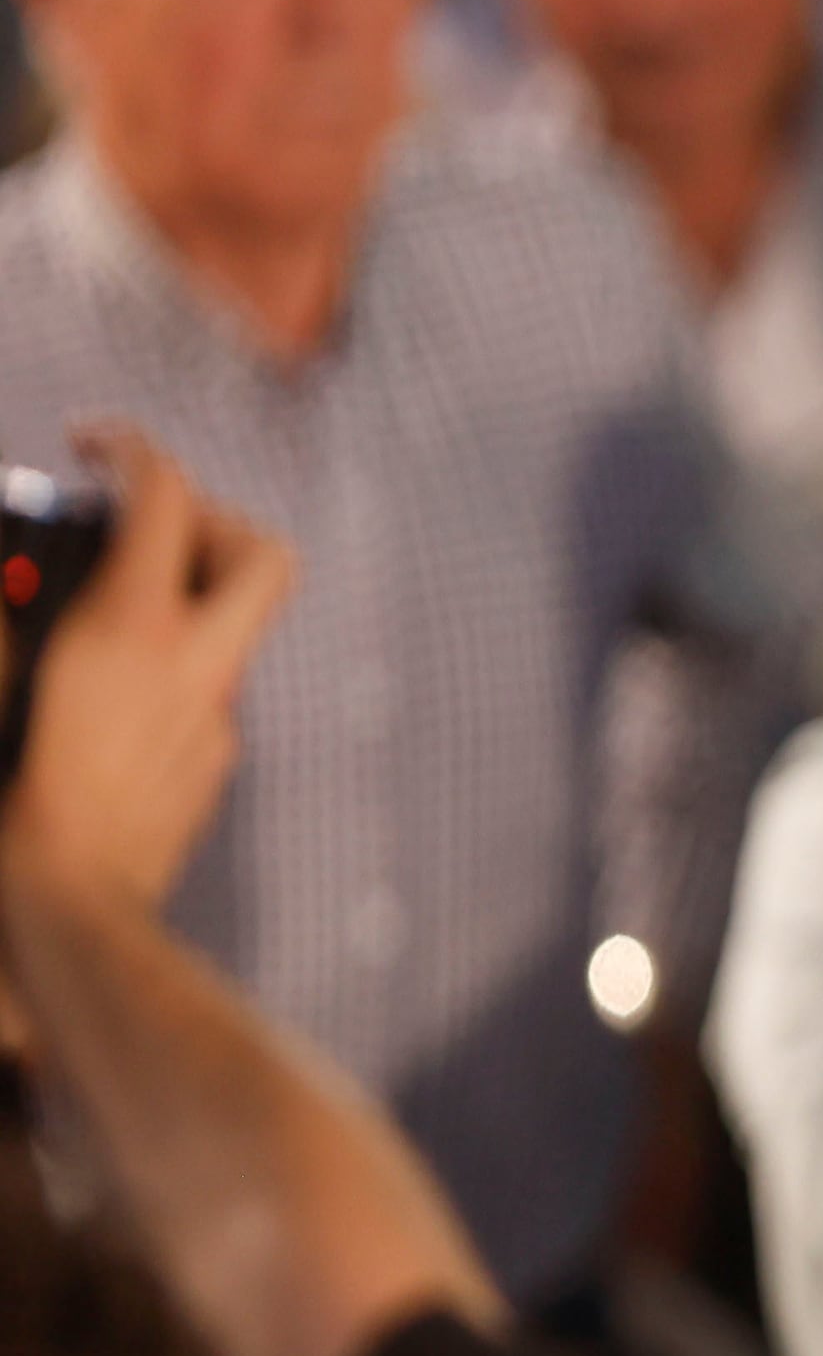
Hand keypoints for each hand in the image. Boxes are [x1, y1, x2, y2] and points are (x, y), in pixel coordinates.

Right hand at [0, 428, 295, 922]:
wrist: (67, 914)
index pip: (167, 495)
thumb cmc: (9, 802)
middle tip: (140, 524)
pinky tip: (98, 688)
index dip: (132, 446)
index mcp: (133, 630)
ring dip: (186, 593)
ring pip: (235, 625)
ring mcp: (213, 719)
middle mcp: (193, 667)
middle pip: (262, 553)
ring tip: (99, 603)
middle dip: (210, 520)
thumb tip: (10, 580)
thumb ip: (5, 616)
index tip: (94, 441)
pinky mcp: (209, 766)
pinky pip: (205, 688)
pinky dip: (167, 663)